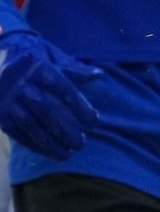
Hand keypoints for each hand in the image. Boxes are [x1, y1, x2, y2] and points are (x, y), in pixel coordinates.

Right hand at [0, 31, 99, 159]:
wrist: (4, 58)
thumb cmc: (37, 59)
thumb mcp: (55, 57)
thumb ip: (75, 69)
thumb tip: (98, 74)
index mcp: (38, 66)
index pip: (63, 89)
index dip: (80, 107)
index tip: (94, 122)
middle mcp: (19, 82)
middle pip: (46, 109)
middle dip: (65, 129)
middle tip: (82, 144)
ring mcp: (6, 98)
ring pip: (30, 123)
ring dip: (49, 142)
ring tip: (67, 154)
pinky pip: (16, 131)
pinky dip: (33, 144)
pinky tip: (49, 152)